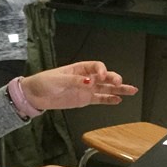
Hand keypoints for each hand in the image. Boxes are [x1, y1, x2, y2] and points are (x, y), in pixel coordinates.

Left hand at [20, 61, 137, 109]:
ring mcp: (85, 89)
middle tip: (119, 83)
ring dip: (118, 89)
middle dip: (114, 78)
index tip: (103, 75)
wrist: (35, 96)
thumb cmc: (43, 83)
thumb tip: (89, 82)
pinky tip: (118, 100)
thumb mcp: (58, 79)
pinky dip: (109, 100)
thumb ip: (75, 81)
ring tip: (131, 90)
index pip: (95, 66)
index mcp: (79, 69)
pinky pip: (99, 99)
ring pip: (105, 88)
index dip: (101, 70)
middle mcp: (85, 78)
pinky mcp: (84, 99)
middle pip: (104, 77)